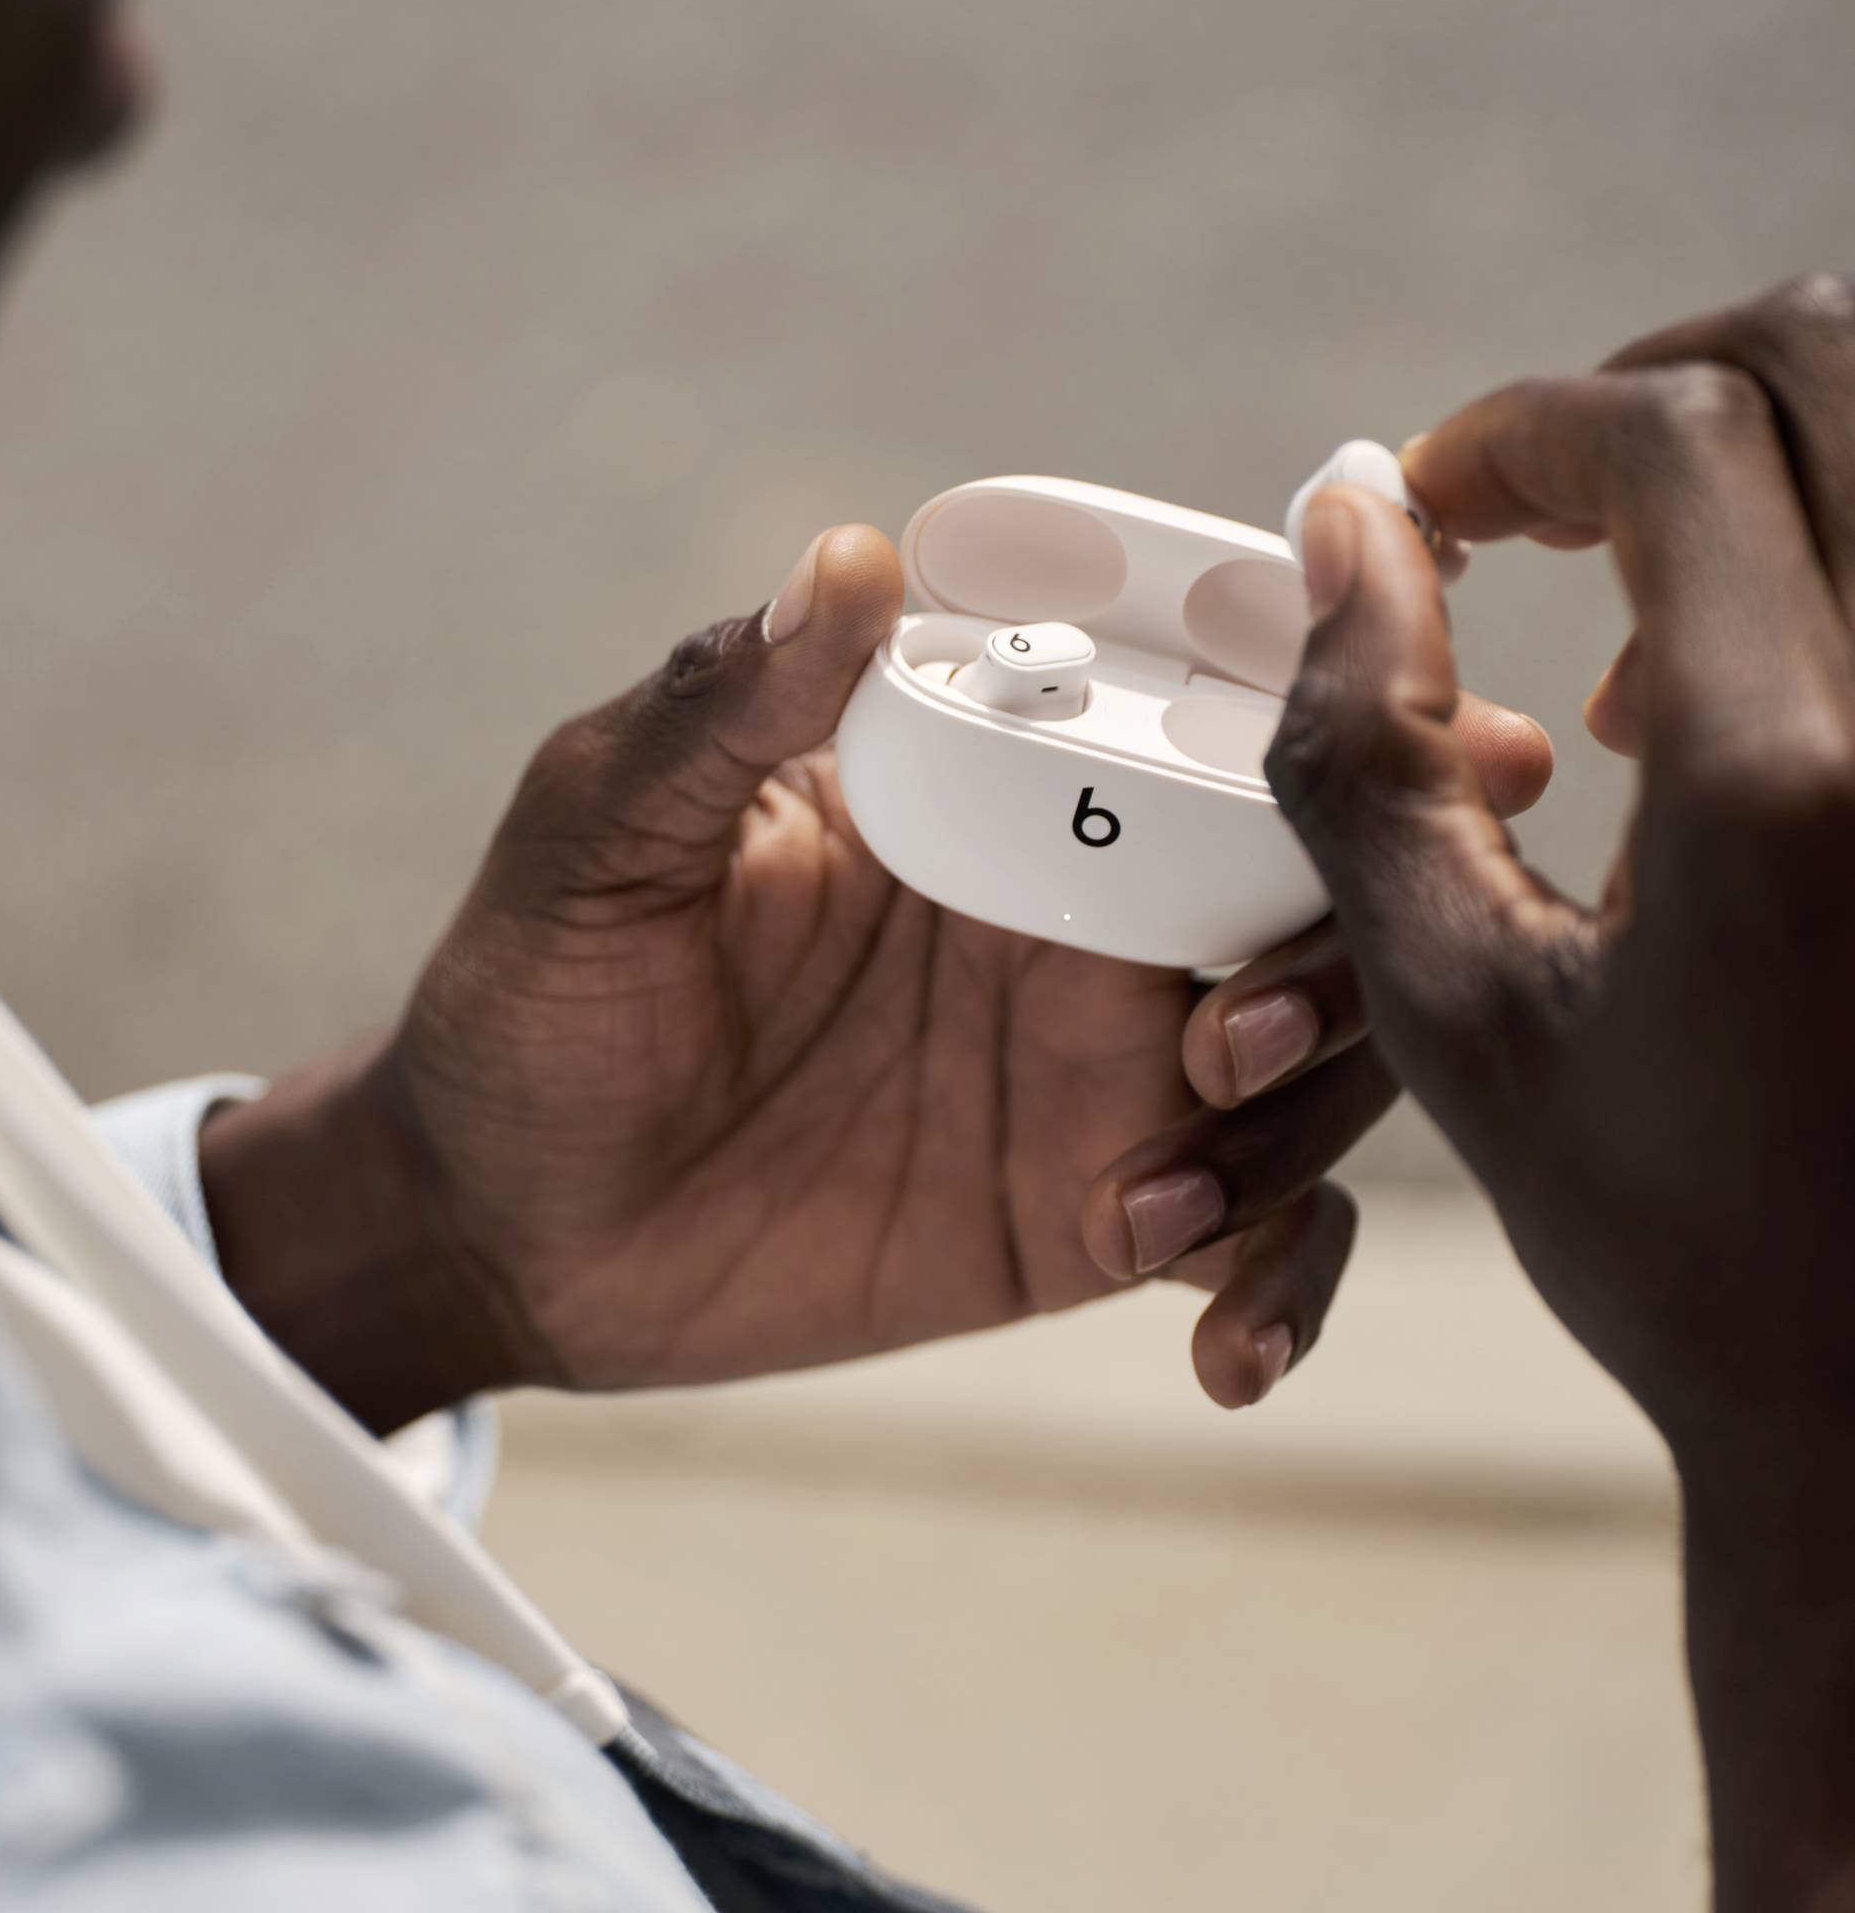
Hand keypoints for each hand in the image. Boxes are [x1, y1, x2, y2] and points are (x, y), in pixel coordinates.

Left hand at [203, 527, 1546, 1439]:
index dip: (1309, 705)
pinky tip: (1222, 1351)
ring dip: (1303, 1112)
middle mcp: (1080, 907)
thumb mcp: (600, 834)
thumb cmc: (535, 993)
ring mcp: (1102, 1066)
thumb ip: (721, 709)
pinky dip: (1283, 1286)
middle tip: (1234, 1023)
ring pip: (1316, 1059)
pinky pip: (1252, 1239)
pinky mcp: (1095, 1215)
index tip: (1410, 721)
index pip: (1184, 712)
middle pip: (1303, 884)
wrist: (502, 1225)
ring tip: (1164, 1186)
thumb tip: (848, 560)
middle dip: (1339, 937)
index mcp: (987, 781)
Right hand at [1252, 274, 1854, 1912]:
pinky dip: (1835, 554)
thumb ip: (1359, 751)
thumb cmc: (1666, 1235)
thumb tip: (1348, 522)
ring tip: (1638, 625)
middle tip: (1535, 505)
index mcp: (1789, 773)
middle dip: (1655, 393)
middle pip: (1832, 354)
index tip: (1431, 511)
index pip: (1672, 436)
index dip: (1520, 431)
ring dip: (1763, 463)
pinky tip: (1762, 704)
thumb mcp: (1448, 1006)